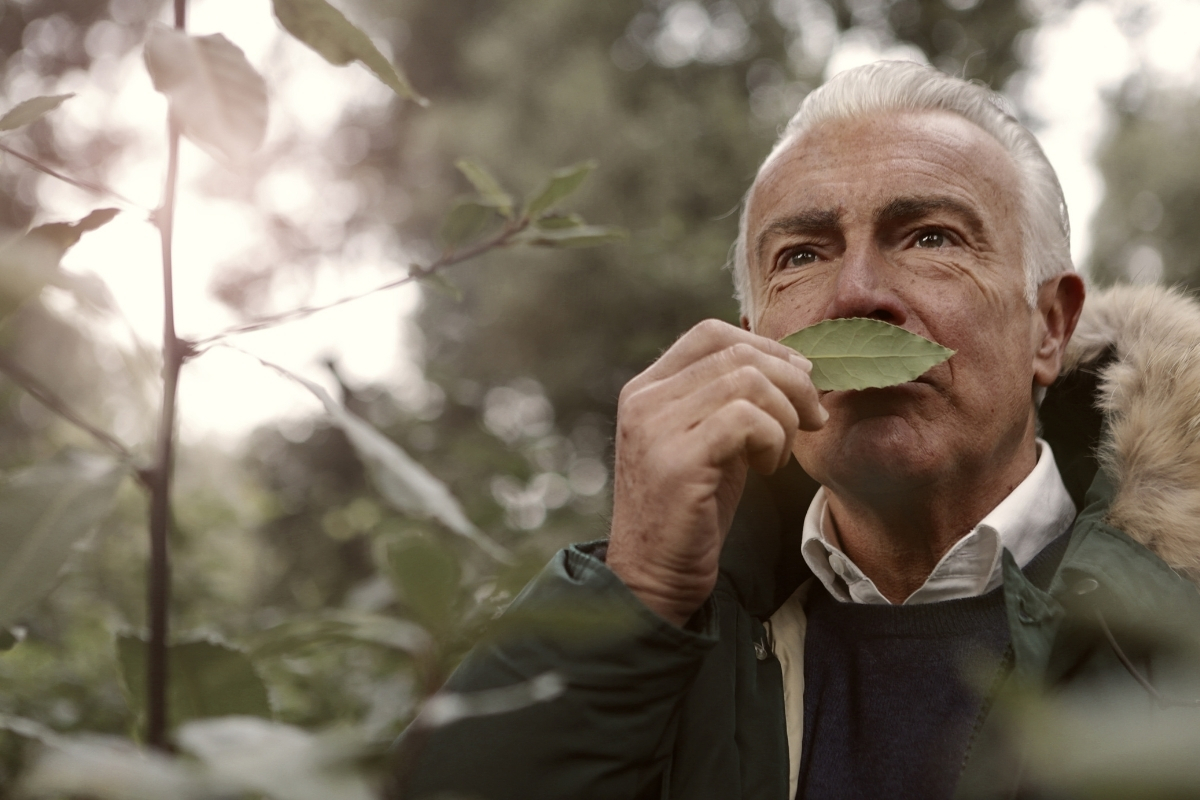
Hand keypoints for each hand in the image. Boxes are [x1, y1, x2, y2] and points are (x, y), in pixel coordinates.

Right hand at [605, 319, 825, 625]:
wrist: (653, 576)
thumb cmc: (691, 511)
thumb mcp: (709, 441)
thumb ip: (730, 400)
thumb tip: (794, 364)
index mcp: (647, 388)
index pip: (711, 333)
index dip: (766, 348)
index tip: (797, 383)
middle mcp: (644, 399)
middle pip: (737, 352)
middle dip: (791, 382)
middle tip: (810, 419)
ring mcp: (655, 427)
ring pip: (748, 381)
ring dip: (784, 417)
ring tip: (778, 454)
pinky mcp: (675, 460)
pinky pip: (746, 420)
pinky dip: (772, 440)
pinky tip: (766, 469)